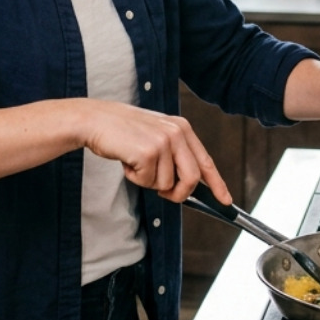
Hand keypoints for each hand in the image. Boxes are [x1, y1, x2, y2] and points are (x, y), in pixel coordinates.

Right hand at [79, 101, 232, 205]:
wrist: (95, 120)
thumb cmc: (122, 130)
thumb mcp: (155, 135)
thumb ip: (174, 154)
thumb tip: (187, 185)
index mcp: (182, 127)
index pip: (205, 160)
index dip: (217, 183)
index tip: (225, 200)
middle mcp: (177, 133)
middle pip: (191, 179)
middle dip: (178, 193)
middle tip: (163, 192)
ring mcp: (163, 142)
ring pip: (166, 184)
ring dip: (147, 181)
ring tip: (134, 162)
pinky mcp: (148, 152)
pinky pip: (147, 182)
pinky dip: (134, 178)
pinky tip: (126, 161)